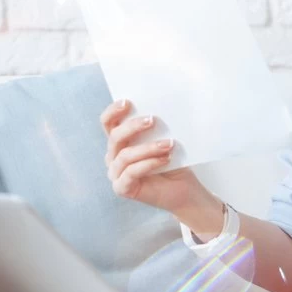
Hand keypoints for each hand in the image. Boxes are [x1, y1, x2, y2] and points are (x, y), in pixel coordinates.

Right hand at [100, 99, 204, 213]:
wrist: (183, 188)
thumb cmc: (173, 162)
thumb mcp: (164, 140)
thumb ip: (155, 127)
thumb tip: (156, 109)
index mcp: (120, 142)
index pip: (108, 123)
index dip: (113, 111)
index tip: (127, 102)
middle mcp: (113, 157)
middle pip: (115, 137)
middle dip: (133, 127)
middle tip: (152, 120)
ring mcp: (116, 174)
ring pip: (125, 155)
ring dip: (148, 148)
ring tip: (169, 144)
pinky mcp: (122, 188)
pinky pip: (131, 172)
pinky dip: (149, 163)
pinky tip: (165, 159)